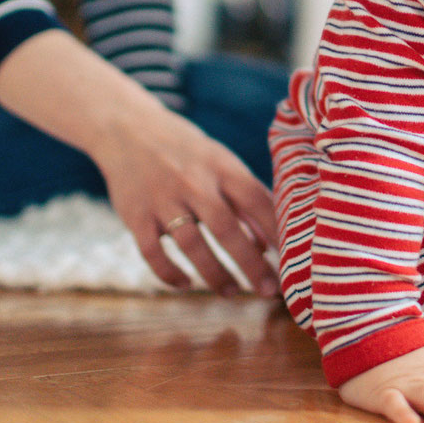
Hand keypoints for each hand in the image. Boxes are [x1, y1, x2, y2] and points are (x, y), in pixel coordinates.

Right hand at [95, 100, 280, 297]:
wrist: (129, 129)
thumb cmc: (188, 153)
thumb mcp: (220, 163)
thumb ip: (245, 200)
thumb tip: (269, 244)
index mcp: (222, 167)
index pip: (257, 202)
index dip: (278, 232)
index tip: (294, 260)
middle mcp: (194, 182)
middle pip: (227, 229)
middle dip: (251, 264)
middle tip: (269, 291)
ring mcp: (163, 199)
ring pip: (192, 244)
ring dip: (215, 274)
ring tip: (233, 293)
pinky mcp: (136, 214)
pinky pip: (152, 252)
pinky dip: (169, 273)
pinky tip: (186, 285)